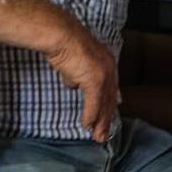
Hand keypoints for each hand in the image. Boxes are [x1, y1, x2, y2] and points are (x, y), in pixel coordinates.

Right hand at [41, 17, 119, 141]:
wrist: (61, 35)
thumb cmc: (63, 43)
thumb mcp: (73, 61)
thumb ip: (76, 75)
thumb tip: (73, 85)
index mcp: (107, 63)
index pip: (110, 89)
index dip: (108, 104)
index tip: (107, 116)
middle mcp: (110, 70)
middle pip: (110, 100)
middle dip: (107, 119)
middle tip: (104, 133)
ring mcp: (104, 76)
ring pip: (104, 104)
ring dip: (101, 122)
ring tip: (98, 135)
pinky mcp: (95, 81)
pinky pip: (94, 104)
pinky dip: (91, 116)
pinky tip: (88, 125)